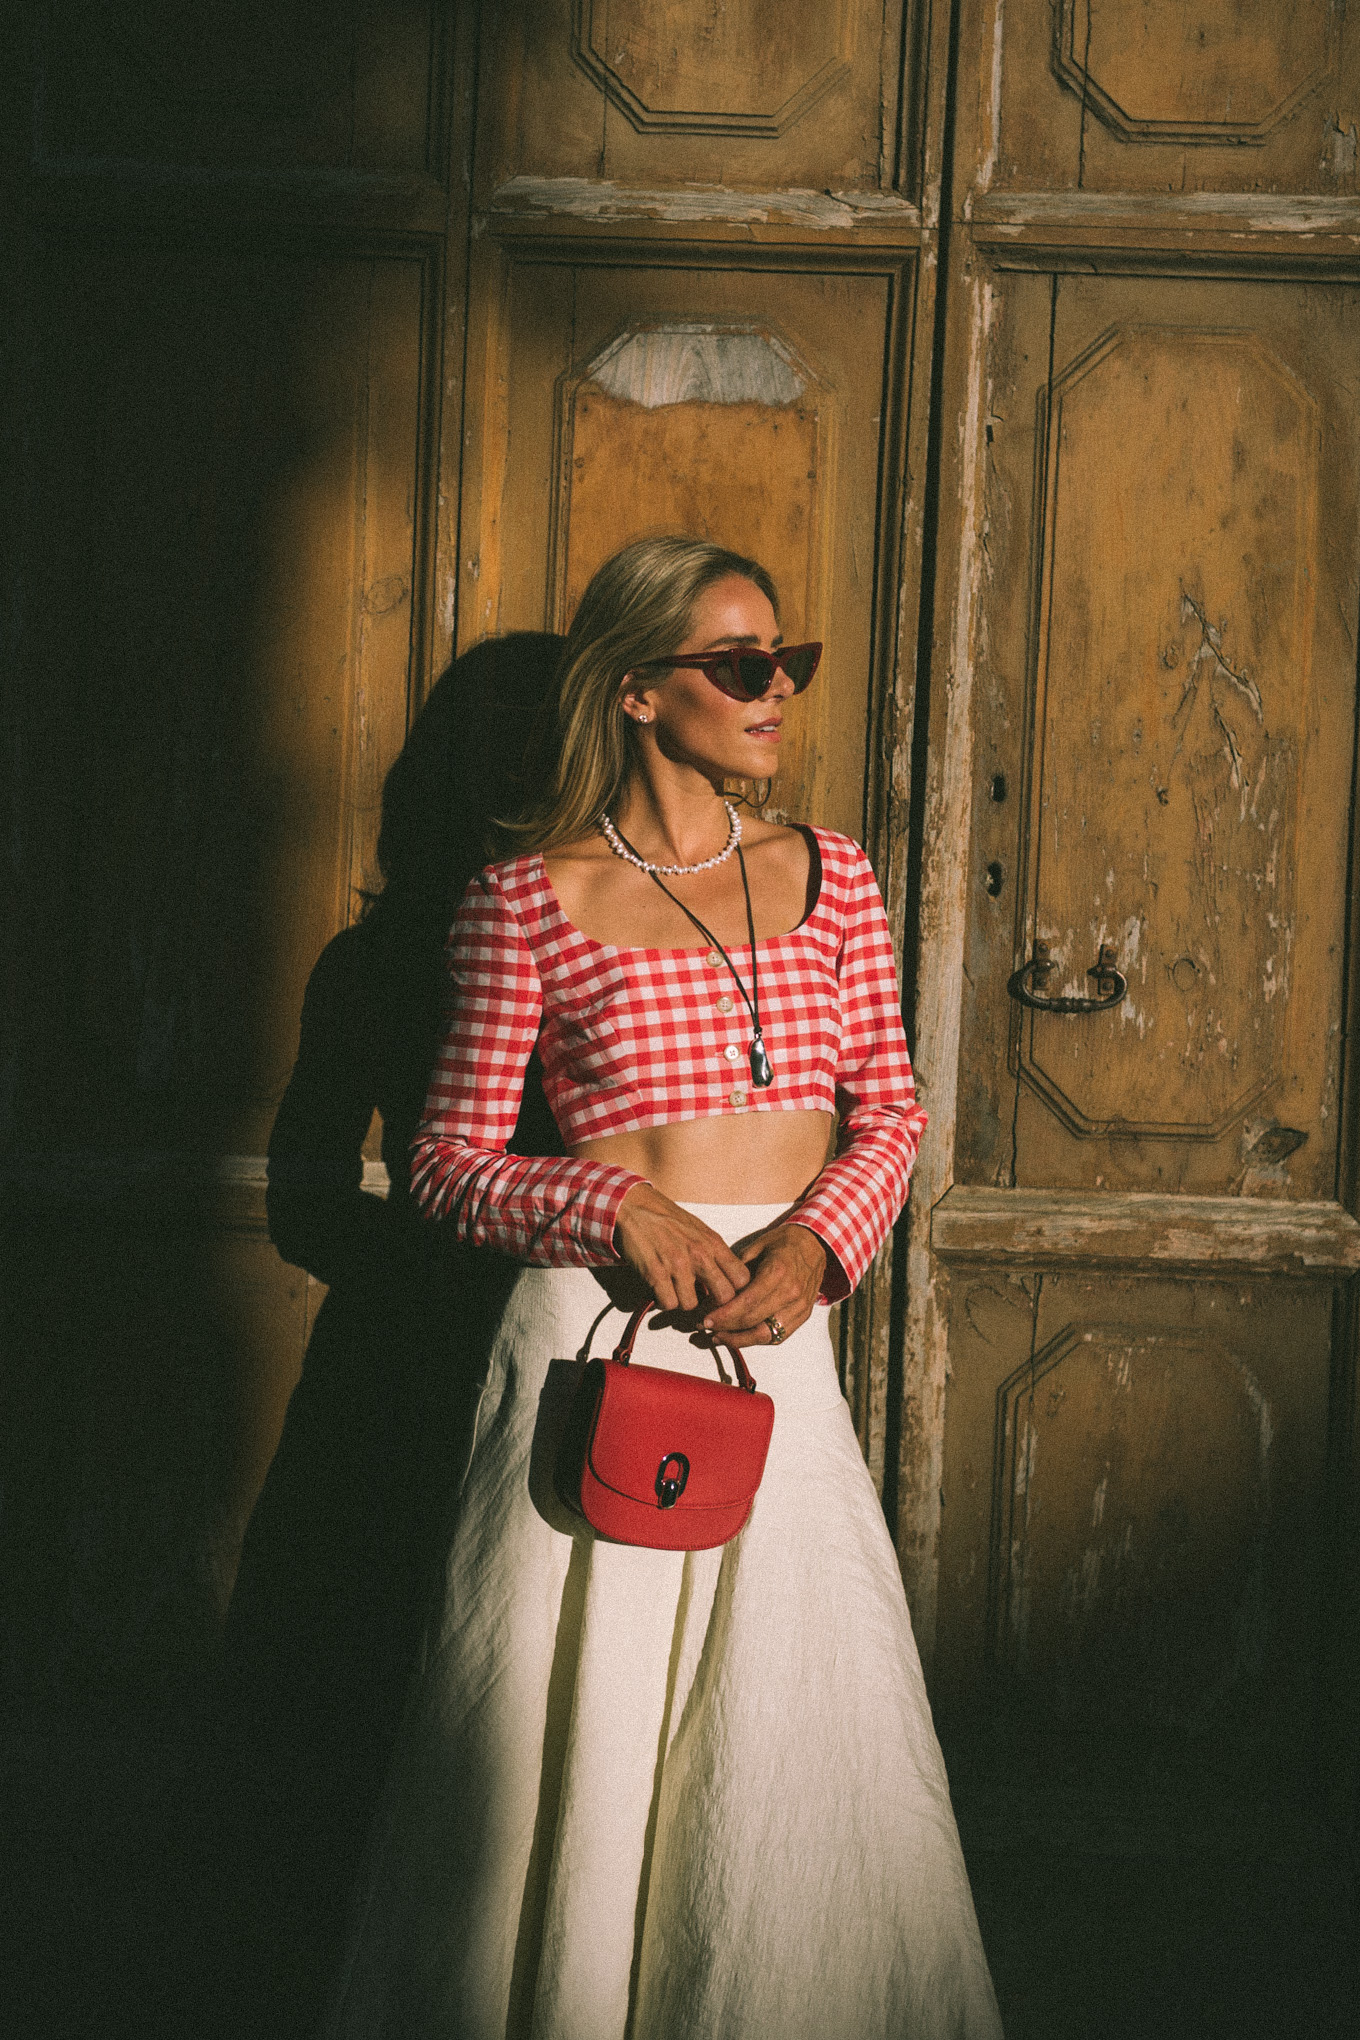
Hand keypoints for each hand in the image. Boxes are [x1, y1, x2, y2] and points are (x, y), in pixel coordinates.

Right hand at [613, 1183, 752, 1314]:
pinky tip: (660, 1290)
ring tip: (675, 1290)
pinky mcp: (655, 1273)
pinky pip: (668, 1303)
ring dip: (682, 1302)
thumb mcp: (700, 1230)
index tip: (722, 1293)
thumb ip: (715, 1254)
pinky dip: (663, 1301)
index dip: (735, 1291)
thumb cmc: (669, 1220)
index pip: (742, 1278)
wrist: (635, 1207)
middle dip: (713, 1303)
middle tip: (701, 1300)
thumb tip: (725, 1281)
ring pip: (692, 1305)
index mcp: (713, 1243)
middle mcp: (699, 1254)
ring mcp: (678, 1264)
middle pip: (724, 1296)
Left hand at [700, 1223, 826, 1346]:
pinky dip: (757, 1339)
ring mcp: (800, 1306)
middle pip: (753, 1321)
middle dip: (726, 1329)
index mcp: (777, 1272)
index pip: (746, 1303)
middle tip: (706, 1328)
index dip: (724, 1316)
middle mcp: (791, 1292)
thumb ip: (737, 1269)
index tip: (706, 1320)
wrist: (816, 1244)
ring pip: (766, 1335)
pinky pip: (779, 1336)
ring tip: (719, 1337)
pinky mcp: (803, 1315)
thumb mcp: (757, 1246)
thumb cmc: (783, 1242)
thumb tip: (715, 1290)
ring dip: (740, 1340)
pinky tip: (740, 1337)